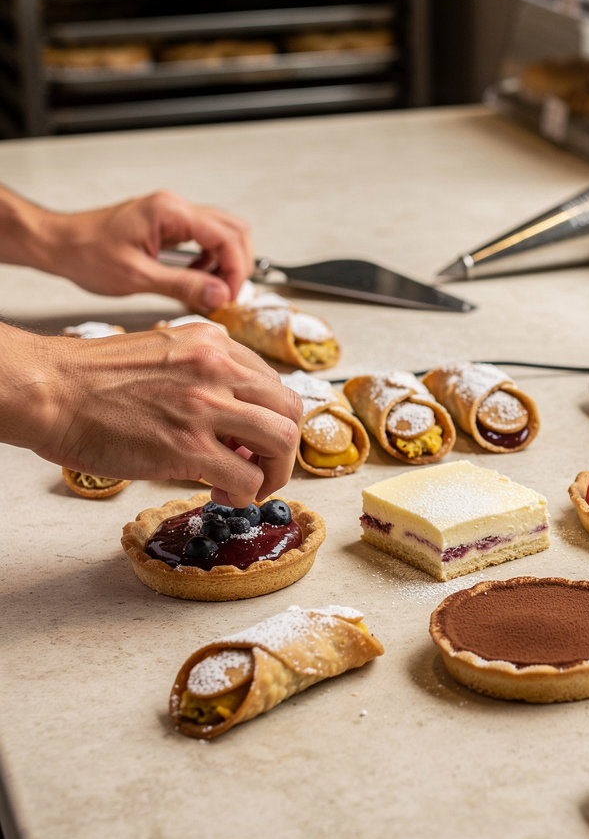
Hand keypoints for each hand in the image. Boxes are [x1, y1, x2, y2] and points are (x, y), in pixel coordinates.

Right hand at [8, 323, 300, 505]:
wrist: (48, 389)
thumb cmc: (91, 378)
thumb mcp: (164, 352)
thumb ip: (205, 373)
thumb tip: (234, 416)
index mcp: (214, 342)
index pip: (273, 383)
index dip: (270, 417)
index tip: (253, 439)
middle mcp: (218, 367)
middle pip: (290, 409)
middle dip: (285, 445)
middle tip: (263, 466)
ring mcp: (206, 406)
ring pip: (282, 441)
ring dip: (275, 472)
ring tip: (250, 486)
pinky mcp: (188, 447)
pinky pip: (245, 477)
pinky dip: (245, 495)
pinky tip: (222, 496)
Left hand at [38, 189, 252, 312]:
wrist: (57, 244)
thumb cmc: (85, 254)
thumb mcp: (136, 276)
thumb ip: (183, 285)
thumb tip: (220, 295)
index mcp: (170, 212)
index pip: (227, 237)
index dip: (236, 271)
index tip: (229, 297)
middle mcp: (176, 207)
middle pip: (234, 231)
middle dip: (237, 265)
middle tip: (225, 294)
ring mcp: (173, 214)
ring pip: (224, 233)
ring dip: (225, 263)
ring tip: (210, 288)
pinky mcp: (169, 225)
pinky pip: (205, 239)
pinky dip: (210, 260)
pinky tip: (195, 277)